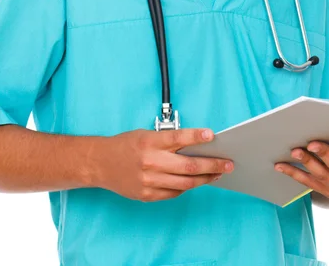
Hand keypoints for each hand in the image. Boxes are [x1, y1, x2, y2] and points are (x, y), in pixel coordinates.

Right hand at [92, 128, 233, 201]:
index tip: (212, 135)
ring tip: (217, 173)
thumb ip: (168, 140)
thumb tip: (195, 145)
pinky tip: (196, 182)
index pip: (178, 138)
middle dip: (212, 165)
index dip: (196, 137)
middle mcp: (151, 162)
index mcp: (150, 142)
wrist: (100, 163)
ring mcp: (149, 181)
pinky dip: (187, 187)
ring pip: (185, 183)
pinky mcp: (147, 195)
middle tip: (227, 163)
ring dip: (205, 179)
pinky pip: (174, 193)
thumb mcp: (146, 134)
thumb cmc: (125, 145)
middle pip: (188, 166)